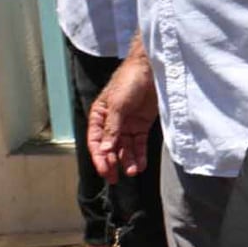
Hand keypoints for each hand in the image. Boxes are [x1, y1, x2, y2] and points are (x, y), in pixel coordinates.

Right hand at [87, 50, 156, 181]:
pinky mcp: (142, 124)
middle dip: (112, 163)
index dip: (99, 157)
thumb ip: (112, 128)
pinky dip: (139, 155)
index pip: (96, 141)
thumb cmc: (130, 80)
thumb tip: (105, 150)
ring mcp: (128, 124)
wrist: (152, 68)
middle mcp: (112, 123)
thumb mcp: (117, 104)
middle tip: (115, 178)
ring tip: (132, 172)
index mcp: (99, 117)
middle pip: (109, 148)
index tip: (105, 170)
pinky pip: (139, 144)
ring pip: (124, 148)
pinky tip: (140, 165)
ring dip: (127, 161)